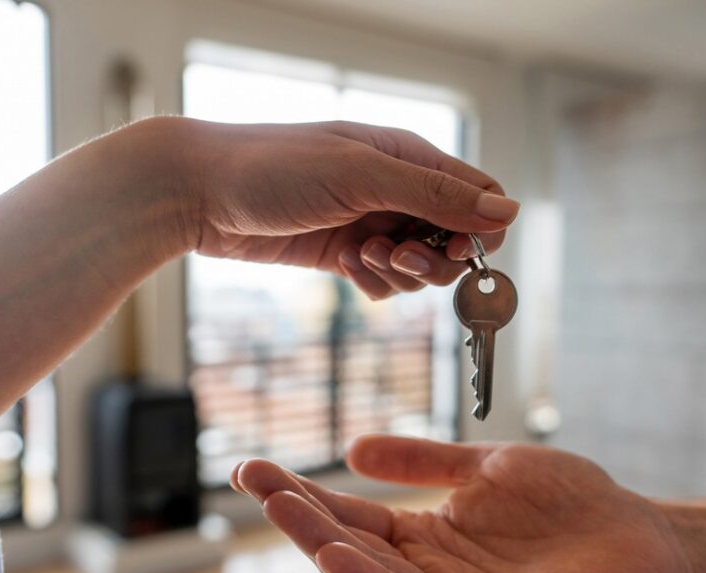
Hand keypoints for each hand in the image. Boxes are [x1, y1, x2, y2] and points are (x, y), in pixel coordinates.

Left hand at [164, 118, 517, 298]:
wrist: (199, 192)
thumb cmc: (274, 167)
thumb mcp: (362, 176)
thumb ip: (436, 195)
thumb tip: (507, 212)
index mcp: (409, 157)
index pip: (478, 196)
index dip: (480, 230)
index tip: (458, 250)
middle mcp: (395, 190)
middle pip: (453, 240)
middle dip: (434, 259)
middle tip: (394, 256)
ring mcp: (370, 223)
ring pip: (420, 267)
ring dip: (400, 273)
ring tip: (360, 257)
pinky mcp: (345, 253)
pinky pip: (385, 282)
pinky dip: (374, 283)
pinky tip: (346, 268)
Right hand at [230, 436, 694, 572]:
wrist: (650, 540)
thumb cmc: (575, 506)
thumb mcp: (489, 469)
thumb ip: (426, 461)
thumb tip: (353, 448)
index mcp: (431, 538)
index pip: (355, 516)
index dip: (305, 494)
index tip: (254, 468)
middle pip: (355, 546)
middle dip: (301, 516)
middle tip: (251, 480)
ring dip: (328, 547)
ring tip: (281, 510)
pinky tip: (342, 558)